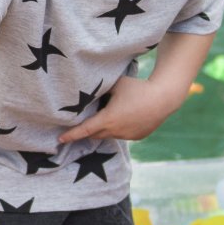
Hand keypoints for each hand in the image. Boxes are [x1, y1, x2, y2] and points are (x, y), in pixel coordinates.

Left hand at [57, 73, 179, 144]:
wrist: (163, 98)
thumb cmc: (137, 88)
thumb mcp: (116, 85)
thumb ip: (101, 89)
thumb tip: (88, 89)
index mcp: (108, 119)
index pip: (84, 129)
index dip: (71, 135)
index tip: (60, 139)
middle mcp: (116, 131)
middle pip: (95, 134)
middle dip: (85, 132)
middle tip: (75, 129)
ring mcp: (128, 135)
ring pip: (109, 134)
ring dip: (103, 128)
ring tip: (105, 116)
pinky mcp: (137, 137)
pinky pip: (122, 134)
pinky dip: (117, 129)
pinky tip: (123, 117)